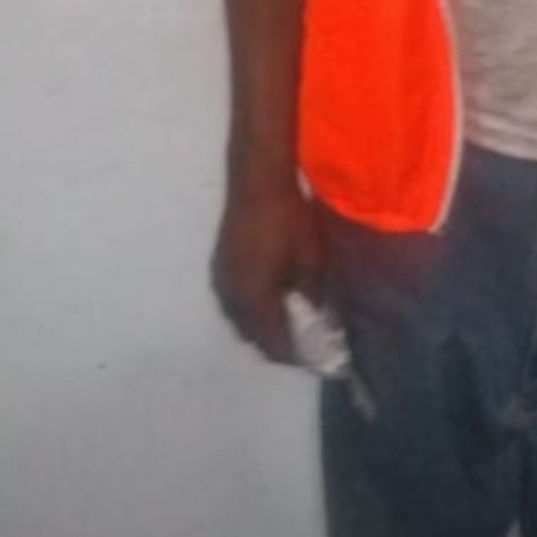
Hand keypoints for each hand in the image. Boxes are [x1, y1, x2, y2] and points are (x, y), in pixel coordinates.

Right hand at [211, 179, 332, 362]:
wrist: (257, 180)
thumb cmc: (288, 218)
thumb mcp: (312, 259)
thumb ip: (313, 295)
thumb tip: (317, 317)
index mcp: (254, 299)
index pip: (274, 344)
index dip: (296, 354)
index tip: (316, 356)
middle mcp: (232, 297)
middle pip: (253, 337)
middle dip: (278, 343)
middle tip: (305, 339)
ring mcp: (222, 281)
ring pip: (241, 320)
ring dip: (262, 326)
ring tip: (289, 319)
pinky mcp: (219, 266)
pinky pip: (234, 302)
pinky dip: (251, 308)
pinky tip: (270, 297)